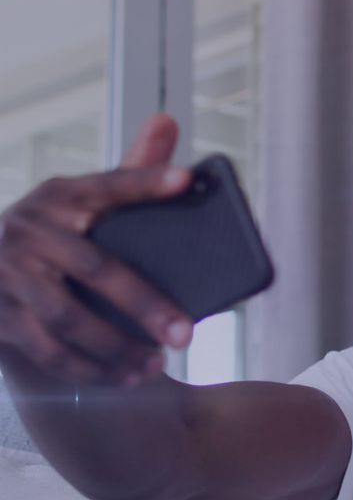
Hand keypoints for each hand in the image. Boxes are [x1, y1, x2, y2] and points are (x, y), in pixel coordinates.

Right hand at [0, 114, 193, 384]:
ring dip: (117, 348)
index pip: (111, 185)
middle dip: (145, 304)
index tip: (188, 180)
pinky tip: (127, 379)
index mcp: (62, 195)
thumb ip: (130, 171)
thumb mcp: (86, 199)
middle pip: (97, 270)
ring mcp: (8, 274)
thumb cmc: (61, 231)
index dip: (147, 181)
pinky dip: (89, 369)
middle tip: (187, 332)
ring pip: (68, 320)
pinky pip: (46, 351)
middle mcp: (30, 230)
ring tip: (160, 364)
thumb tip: (166, 120)